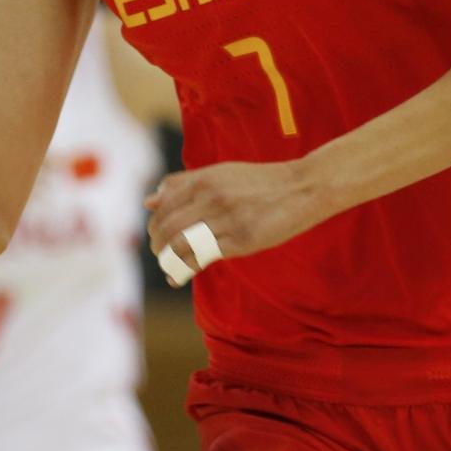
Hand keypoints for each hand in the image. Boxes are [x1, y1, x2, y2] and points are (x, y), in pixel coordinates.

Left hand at [143, 159, 323, 286]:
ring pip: (181, 243)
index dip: (155, 224)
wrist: (301, 187)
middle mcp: (211, 197)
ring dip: (167, 259)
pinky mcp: (242, 240)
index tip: (154, 235)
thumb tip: (148, 201)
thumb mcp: (220, 174)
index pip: (164, 205)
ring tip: (168, 265)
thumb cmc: (259, 182)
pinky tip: (179, 276)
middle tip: (159, 253)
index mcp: (204, 180)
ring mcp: (226, 219)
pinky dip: (184, 269)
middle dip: (157, 244)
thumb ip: (183, 184)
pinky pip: (203, 256)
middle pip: (167, 225)